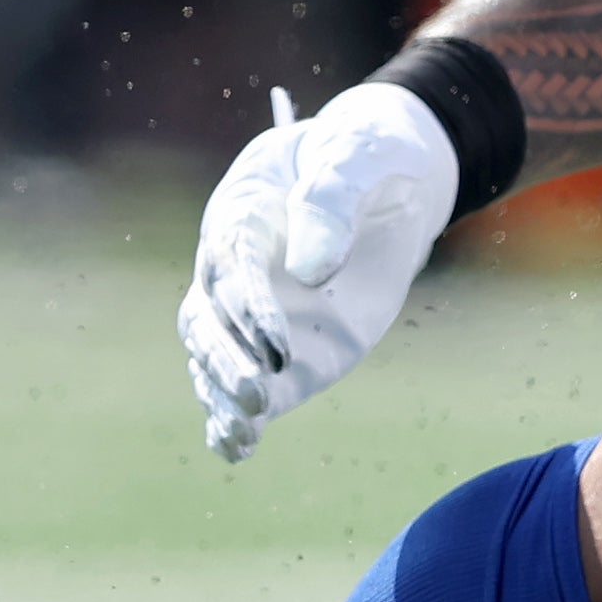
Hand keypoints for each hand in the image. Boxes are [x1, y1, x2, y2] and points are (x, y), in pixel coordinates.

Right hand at [178, 83, 460, 461]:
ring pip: (217, 360)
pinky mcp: (284, 345)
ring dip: (224, 397)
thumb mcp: (360, 155)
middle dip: (229, 362)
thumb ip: (332, 199)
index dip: (251, 310)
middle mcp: (235, 271)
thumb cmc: (368, 154)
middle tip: (259, 393)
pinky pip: (247, 385)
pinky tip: (238, 448)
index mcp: (242, 215)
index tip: (277, 345)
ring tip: (244, 432)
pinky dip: (234, 417)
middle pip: (210, 323)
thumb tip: (310, 270)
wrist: (390, 174)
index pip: (234, 271)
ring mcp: (256, 313)